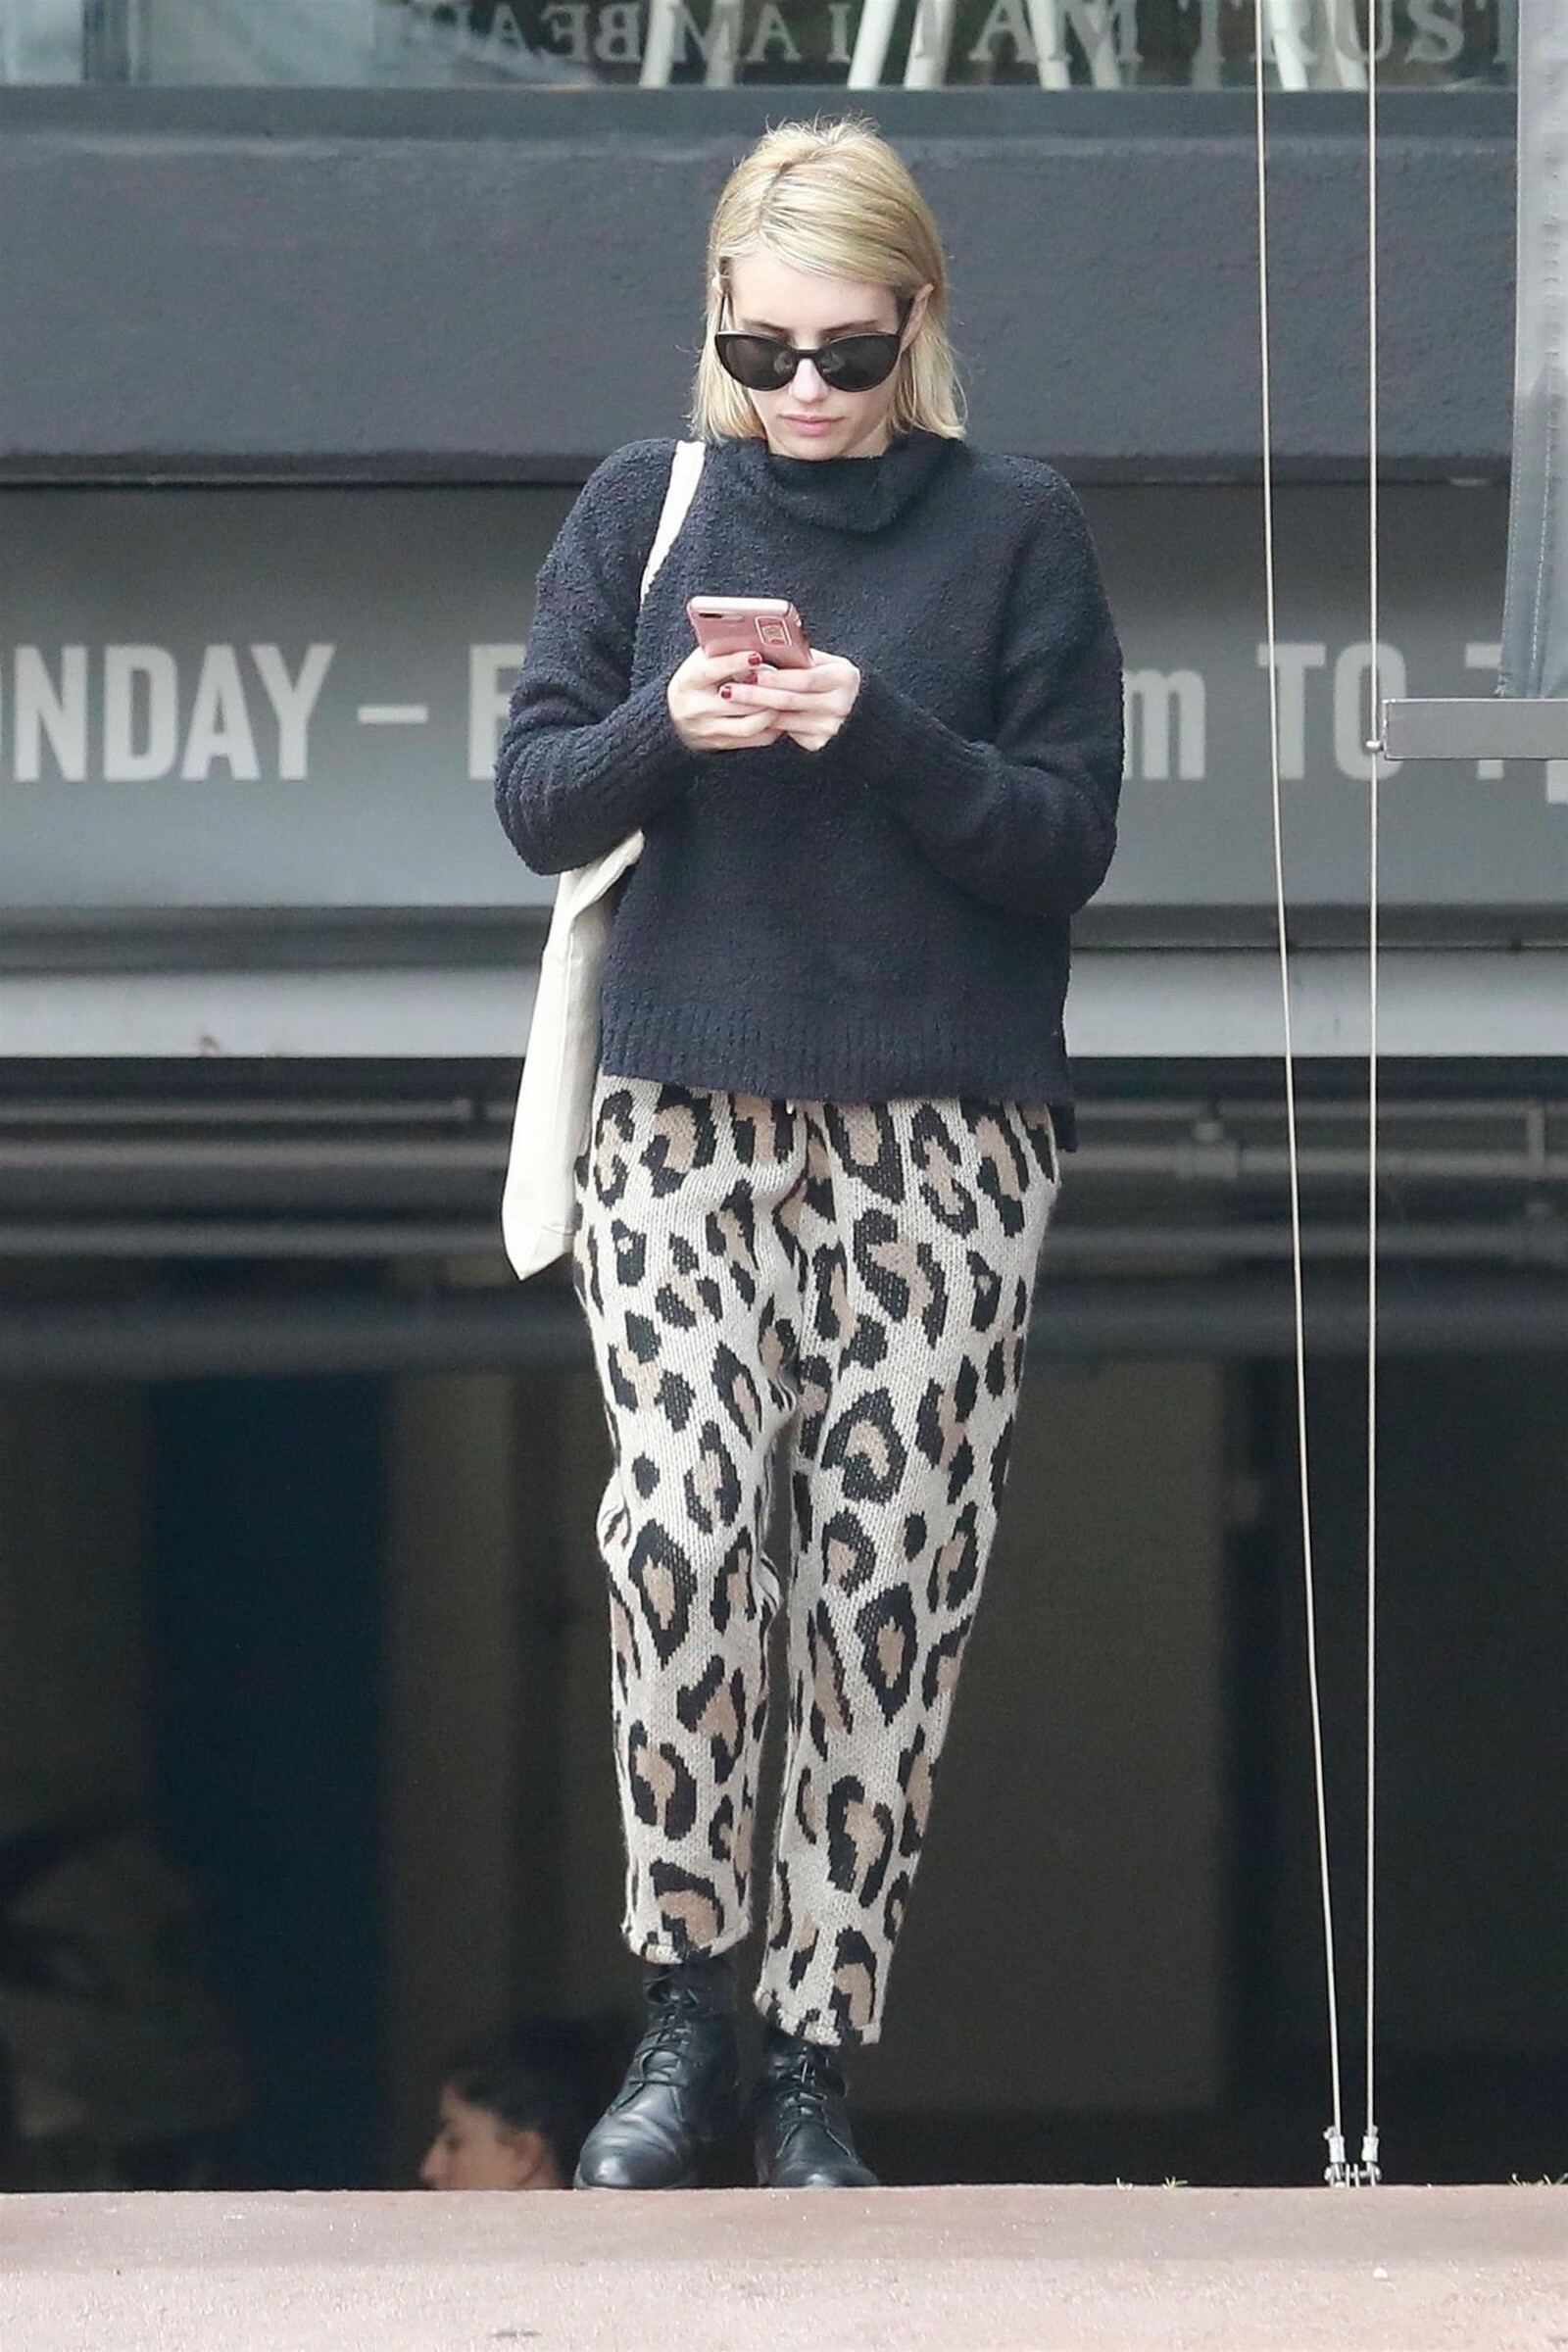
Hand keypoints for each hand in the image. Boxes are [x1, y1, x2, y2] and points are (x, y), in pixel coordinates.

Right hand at [666, 645, 783, 752]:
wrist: (675, 716)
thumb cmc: (697, 680)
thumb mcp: (701, 661)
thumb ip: (722, 652)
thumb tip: (756, 638)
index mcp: (689, 681)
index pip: (712, 670)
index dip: (735, 662)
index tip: (757, 655)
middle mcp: (696, 708)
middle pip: (738, 702)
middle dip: (765, 691)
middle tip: (786, 680)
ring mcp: (709, 730)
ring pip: (750, 724)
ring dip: (772, 710)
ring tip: (785, 697)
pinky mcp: (723, 744)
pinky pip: (756, 739)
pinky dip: (773, 726)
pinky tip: (781, 713)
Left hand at [719, 650, 861, 752]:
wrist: (847, 704)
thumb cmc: (824, 674)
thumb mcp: (818, 660)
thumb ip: (797, 656)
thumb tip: (758, 648)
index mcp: (844, 677)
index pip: (803, 678)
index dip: (774, 677)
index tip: (747, 672)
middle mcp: (842, 704)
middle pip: (790, 700)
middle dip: (756, 695)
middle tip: (728, 690)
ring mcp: (831, 727)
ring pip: (783, 718)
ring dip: (754, 710)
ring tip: (731, 700)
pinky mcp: (819, 742)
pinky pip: (785, 731)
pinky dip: (765, 723)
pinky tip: (746, 715)